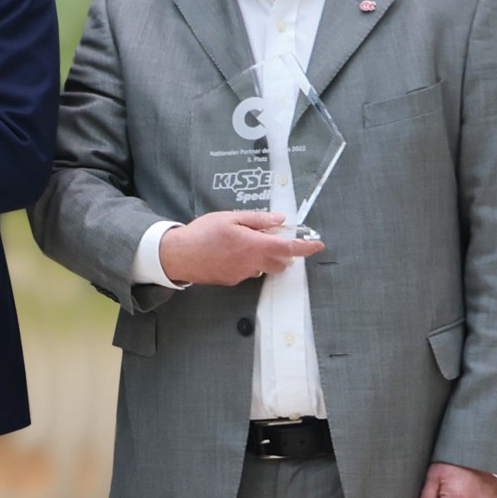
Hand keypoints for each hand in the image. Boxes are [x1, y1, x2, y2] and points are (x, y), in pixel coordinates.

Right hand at [157, 211, 323, 285]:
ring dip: (264, 258)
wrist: (178, 255)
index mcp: (254, 244)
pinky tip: (228, 253)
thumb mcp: (230, 217)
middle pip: (281, 263)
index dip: (306, 247)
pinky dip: (246, 263)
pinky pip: (248, 272)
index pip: (289, 247)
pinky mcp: (232, 280)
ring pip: (264, 268)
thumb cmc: (203, 233)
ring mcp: (243, 274)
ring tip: (245, 245)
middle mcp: (253, 262)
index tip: (318, 245)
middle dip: (283, 253)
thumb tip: (280, 219)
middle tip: (271, 239)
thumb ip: (258, 219)